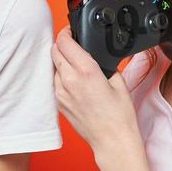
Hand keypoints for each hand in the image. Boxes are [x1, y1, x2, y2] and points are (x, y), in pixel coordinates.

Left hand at [51, 26, 138, 153]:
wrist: (112, 140)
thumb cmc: (118, 115)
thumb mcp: (118, 82)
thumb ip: (104, 65)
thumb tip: (95, 58)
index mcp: (85, 71)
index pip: (64, 42)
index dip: (66, 32)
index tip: (70, 30)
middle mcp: (69, 80)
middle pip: (54, 51)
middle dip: (61, 43)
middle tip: (72, 43)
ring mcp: (61, 93)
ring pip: (53, 66)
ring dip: (60, 60)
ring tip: (74, 63)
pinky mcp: (59, 103)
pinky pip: (55, 82)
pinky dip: (60, 75)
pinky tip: (73, 79)